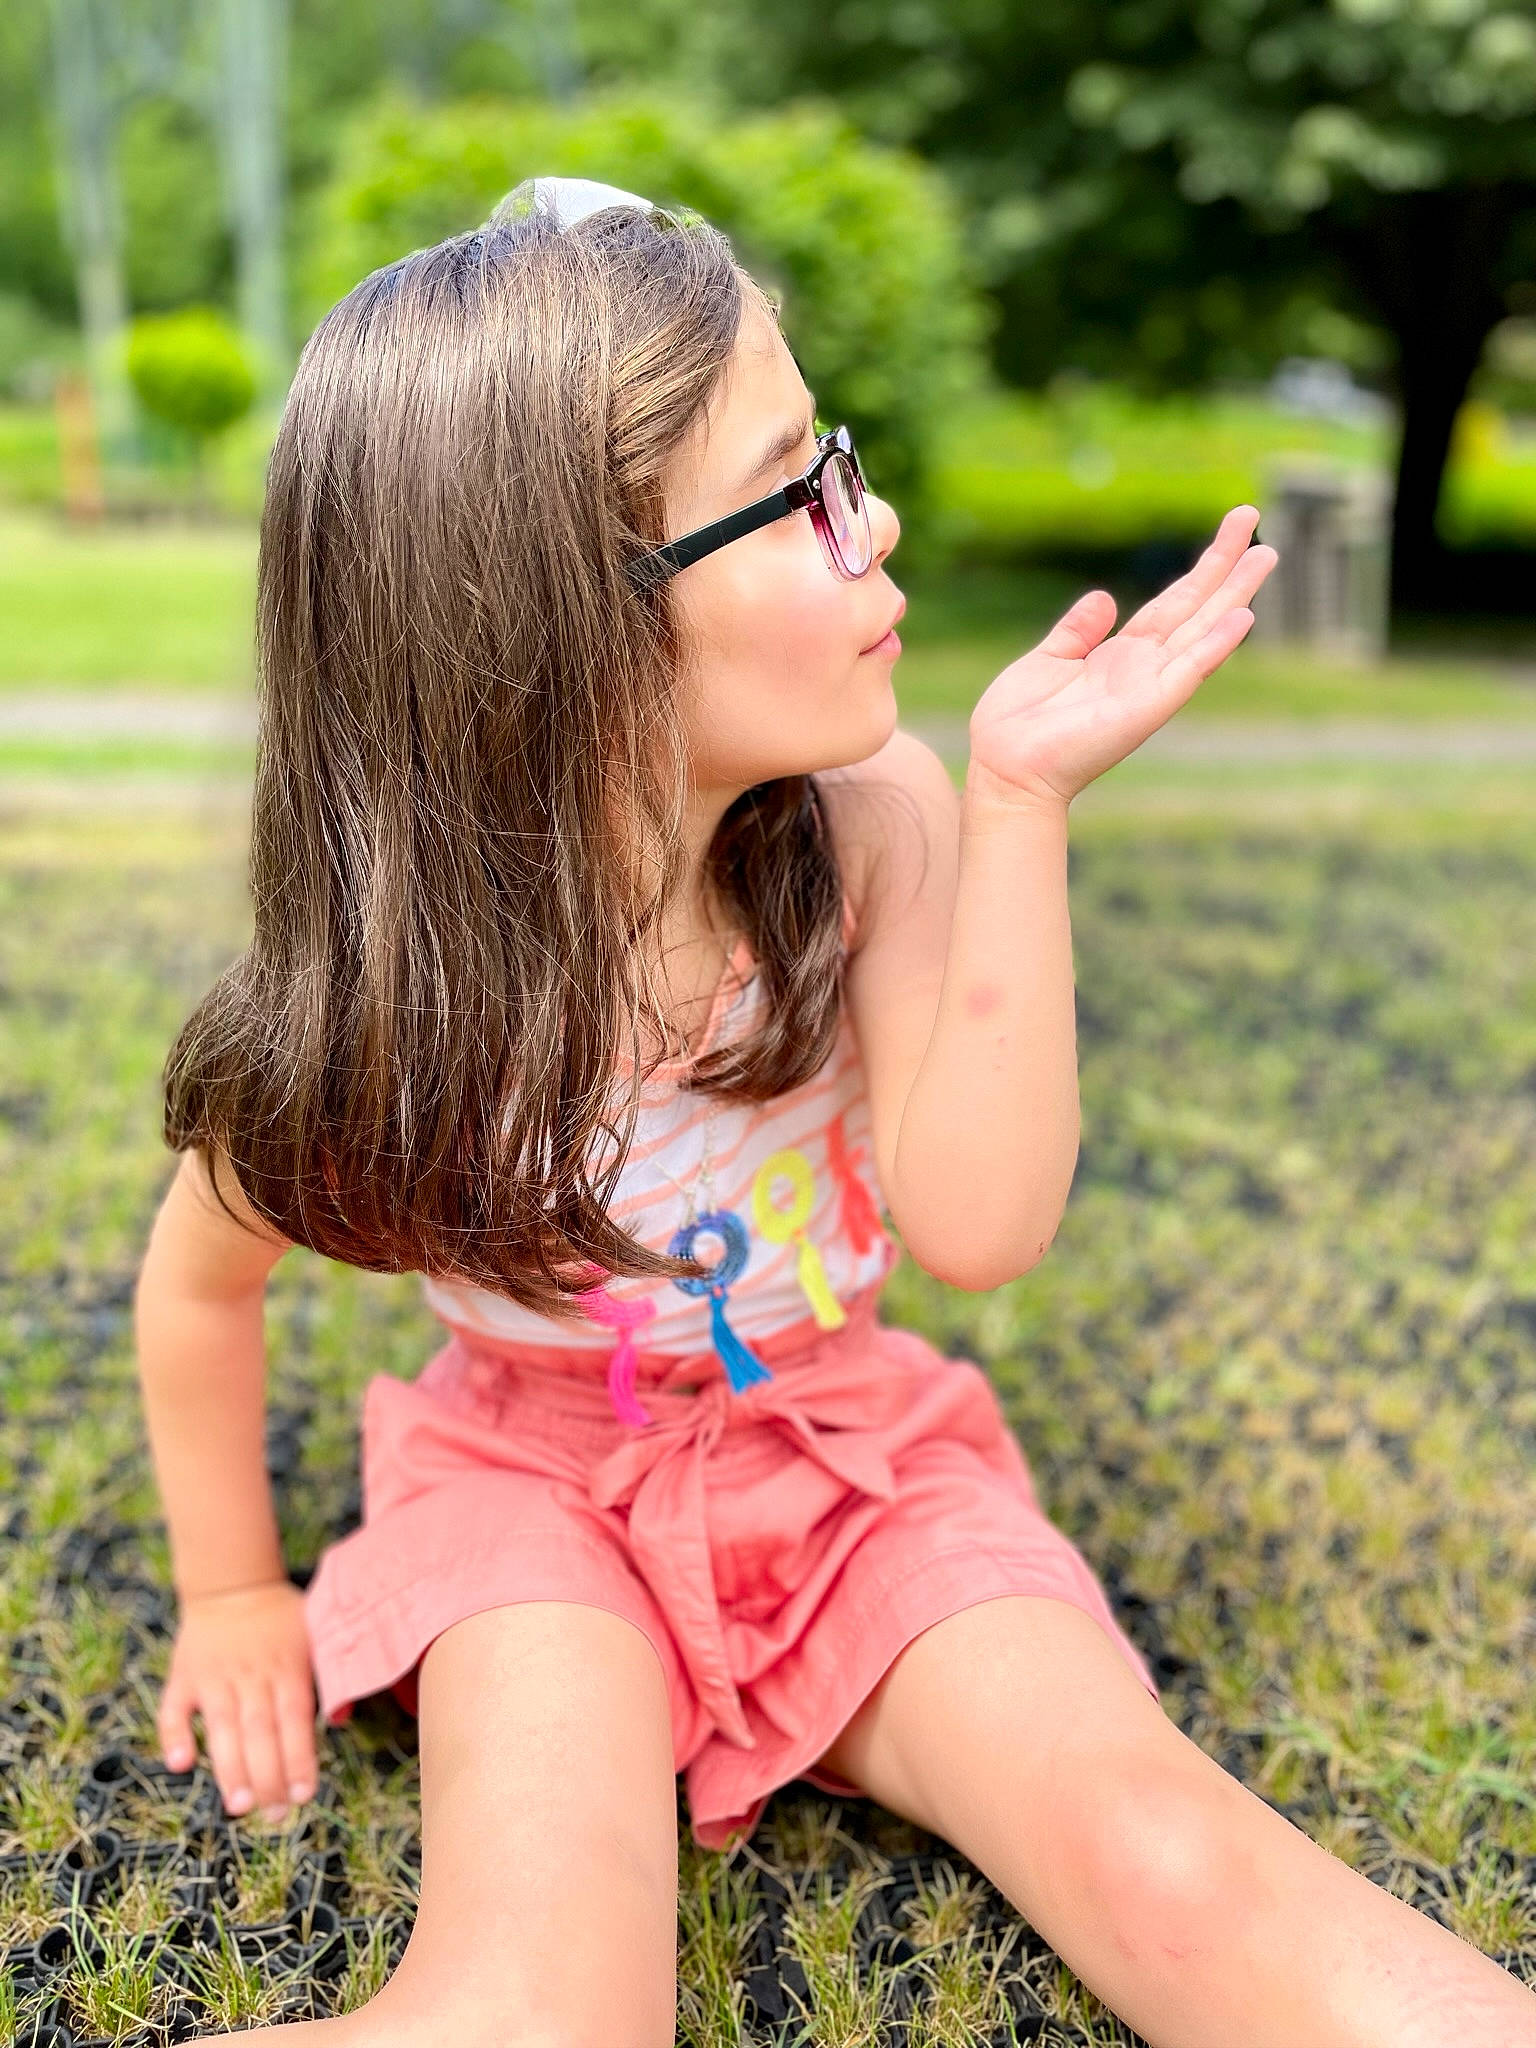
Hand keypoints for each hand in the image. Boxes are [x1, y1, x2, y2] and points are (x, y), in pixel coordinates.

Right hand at [158, 1578, 318, 1821]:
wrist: (232, 1583)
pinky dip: (174, 1735)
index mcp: (287, 1667)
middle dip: (267, 1777)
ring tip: (239, 1807)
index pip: (295, 1720)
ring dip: (229, 1768)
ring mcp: (214, 1676)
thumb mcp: (315, 1635)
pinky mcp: (183, 1676)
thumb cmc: (281, 1619)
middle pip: (259, 1732)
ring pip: (222, 1728)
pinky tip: (181, 1764)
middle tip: (274, 1817)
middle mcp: (251, 1675)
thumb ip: (327, 1677)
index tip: (303, 1796)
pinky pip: (174, 1708)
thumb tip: (342, 1721)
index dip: (298, 1758)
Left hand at [967, 507, 1277, 809]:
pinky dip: (1216, 645)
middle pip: (1195, 606)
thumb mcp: (1047, 660)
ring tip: (1267, 554)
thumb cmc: (1018, 724)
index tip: (1230, 530)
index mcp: (1121, 656)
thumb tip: (1105, 597)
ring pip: (1202, 630)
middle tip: (1252, 515)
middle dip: (1225, 564)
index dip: (1200, 567)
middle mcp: (1144, 668)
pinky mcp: (1147, 708)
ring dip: (1235, 593)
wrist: (1005, 768)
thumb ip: (1078, 631)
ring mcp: (1150, 687)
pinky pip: (1188, 670)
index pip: (1172, 603)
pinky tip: (1243, 617)